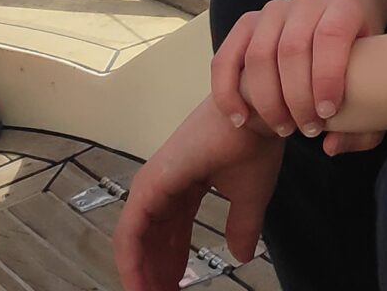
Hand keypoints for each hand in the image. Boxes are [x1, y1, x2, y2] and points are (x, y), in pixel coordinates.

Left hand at [115, 97, 281, 290]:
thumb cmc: (254, 143)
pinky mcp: (149, 186)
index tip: (178, 289)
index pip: (171, 234)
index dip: (174, 264)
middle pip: (151, 241)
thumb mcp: (251, 198)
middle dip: (156, 274)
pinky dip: (133, 263)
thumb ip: (242, 228)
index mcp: (185, 186)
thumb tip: (241, 254)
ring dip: (142, 274)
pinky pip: (130, 235)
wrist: (256, 113)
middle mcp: (163, 187)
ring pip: (135, 242)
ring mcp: (152, 186)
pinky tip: (142, 286)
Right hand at [211, 0, 380, 147]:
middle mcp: (307, 1)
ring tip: (283, 128)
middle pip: (292, 49)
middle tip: (307, 129)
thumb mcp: (376, 92)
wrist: (332, 36)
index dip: (326, 77)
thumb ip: (365, 128)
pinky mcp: (245, 24)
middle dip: (297, 98)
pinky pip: (226, 59)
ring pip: (259, 55)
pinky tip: (241, 119)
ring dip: (268, 100)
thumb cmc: (357, 67)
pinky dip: (228, 93)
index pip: (330, 35)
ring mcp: (273, 10)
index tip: (328, 114)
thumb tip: (329, 145)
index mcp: (345, 6)